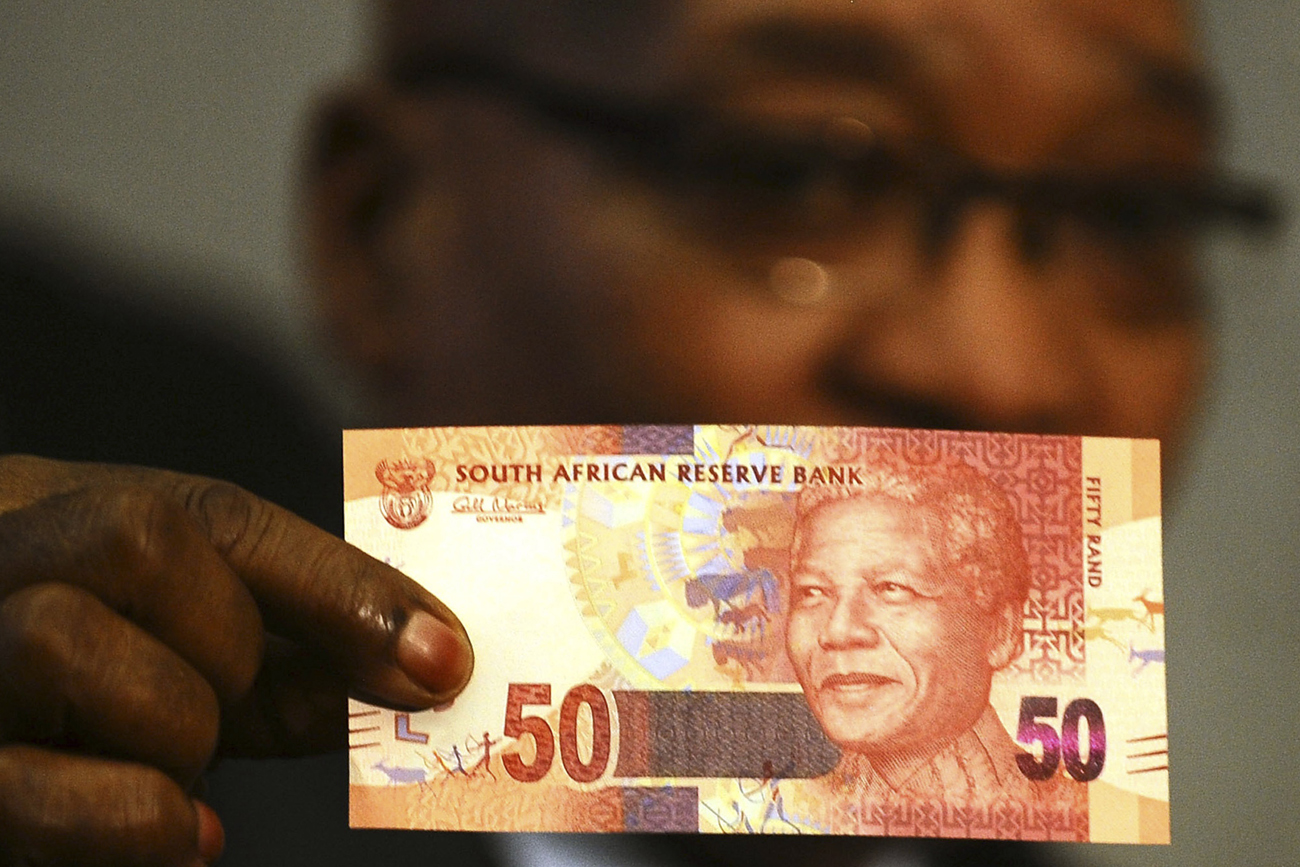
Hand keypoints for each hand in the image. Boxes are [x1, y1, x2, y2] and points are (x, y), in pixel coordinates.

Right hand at [0, 455, 472, 865]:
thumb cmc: (71, 697)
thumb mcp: (170, 651)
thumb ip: (275, 654)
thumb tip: (413, 665)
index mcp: (48, 509)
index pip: (212, 512)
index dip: (340, 583)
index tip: (447, 659)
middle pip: (137, 537)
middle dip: (228, 642)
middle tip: (232, 701)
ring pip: (63, 641)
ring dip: (172, 724)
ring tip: (175, 761)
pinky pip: (32, 794)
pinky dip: (137, 821)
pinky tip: (179, 830)